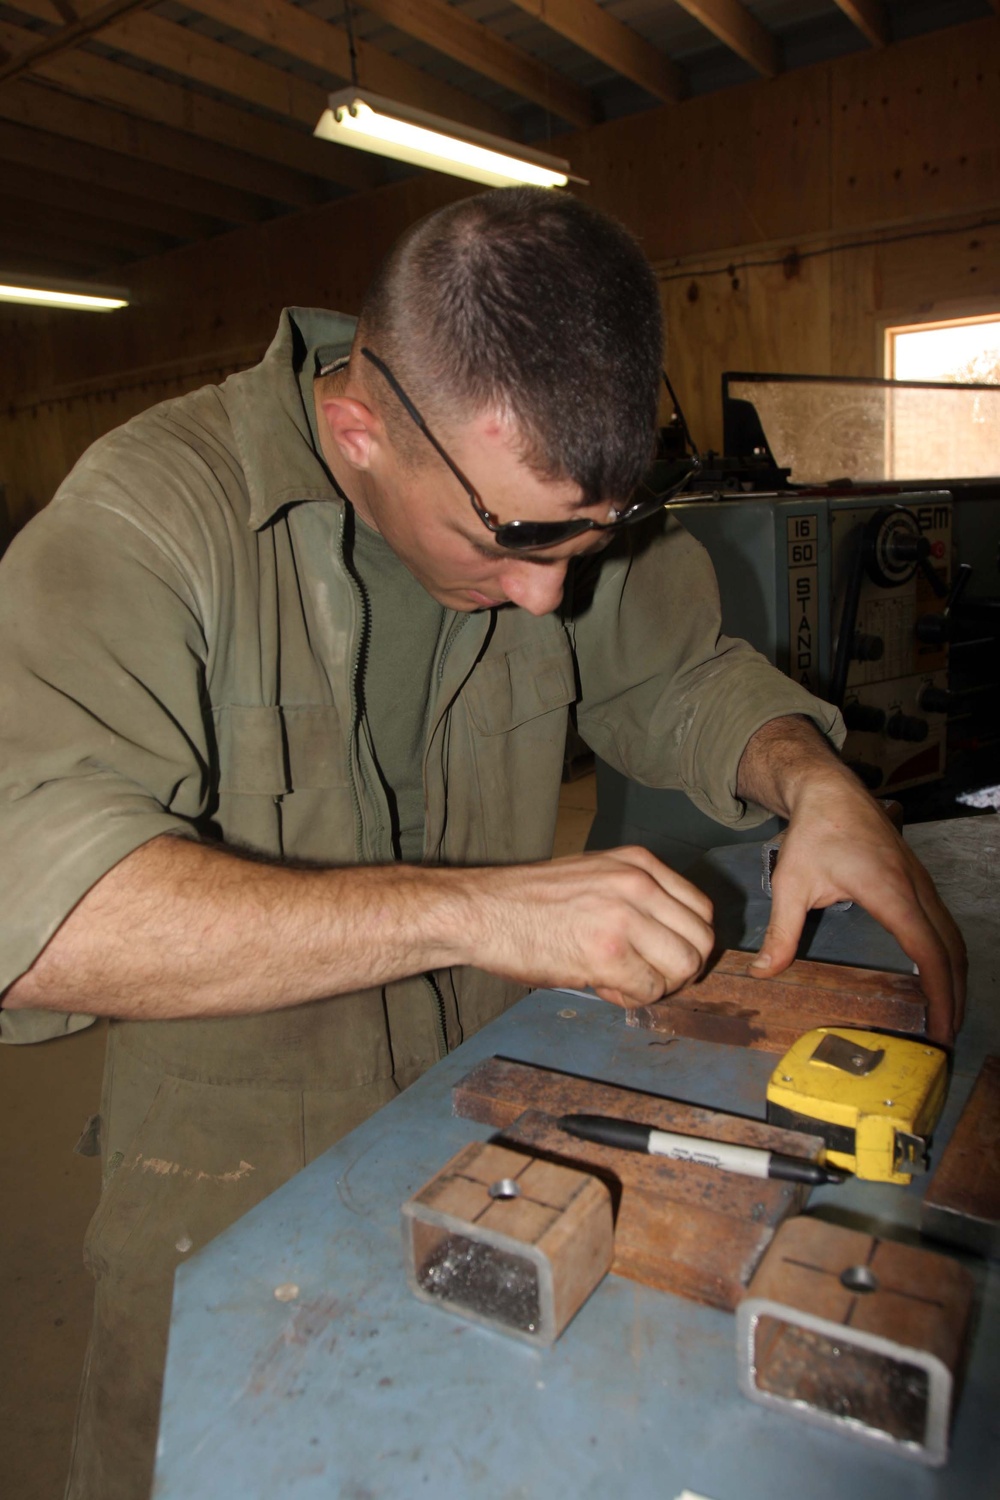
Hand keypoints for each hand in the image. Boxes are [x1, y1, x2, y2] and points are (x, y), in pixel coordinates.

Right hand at [455, 846, 713, 1007]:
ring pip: (684, 967)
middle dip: (680, 970)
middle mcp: (638, 883)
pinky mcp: (607, 952)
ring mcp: (624, 917)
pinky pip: (649, 989)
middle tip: (647, 977)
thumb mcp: (595, 875)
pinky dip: (632, 999)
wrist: (480, 911)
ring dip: (659, 986)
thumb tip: (670, 938)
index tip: (663, 958)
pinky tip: (603, 987)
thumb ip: (636, 896)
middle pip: (701, 941)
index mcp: (638, 863)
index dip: (688, 943)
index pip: (700, 910)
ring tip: (622, 982)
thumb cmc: (528, 900)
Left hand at [750, 774, 966, 1044]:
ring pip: (953, 937)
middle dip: (956, 997)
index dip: (941, 996)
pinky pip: (944, 924)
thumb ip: (782, 931)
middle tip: (946, 1038)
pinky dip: (947, 955)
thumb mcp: (791, 883)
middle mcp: (916, 889)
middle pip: (952, 951)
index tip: (941, 1030)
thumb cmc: (813, 833)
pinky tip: (938, 975)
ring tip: (947, 1015)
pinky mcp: (919, 881)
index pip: (929, 954)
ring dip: (955, 977)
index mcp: (891, 893)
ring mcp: (922, 883)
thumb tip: (764, 971)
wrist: (830, 790)